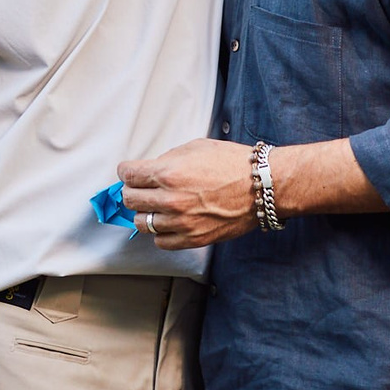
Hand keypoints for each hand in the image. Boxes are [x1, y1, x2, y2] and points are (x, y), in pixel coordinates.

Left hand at [119, 139, 256, 249]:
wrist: (262, 187)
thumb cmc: (233, 164)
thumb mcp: (195, 147)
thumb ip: (168, 159)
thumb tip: (150, 170)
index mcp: (168, 173)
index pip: (128, 175)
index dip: (127, 171)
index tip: (129, 172)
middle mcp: (171, 199)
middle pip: (130, 200)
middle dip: (133, 191)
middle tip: (141, 188)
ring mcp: (181, 222)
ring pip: (141, 223)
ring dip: (145, 213)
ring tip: (156, 206)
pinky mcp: (192, 239)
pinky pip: (161, 242)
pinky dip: (161, 232)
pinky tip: (169, 222)